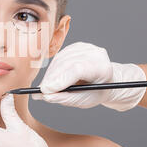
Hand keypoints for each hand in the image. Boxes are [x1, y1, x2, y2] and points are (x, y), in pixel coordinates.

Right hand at [32, 41, 146, 111]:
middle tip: (41, 91)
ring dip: (50, 75)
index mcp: (102, 67)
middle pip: (67, 63)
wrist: (105, 80)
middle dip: (51, 79)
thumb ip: (66, 99)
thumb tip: (47, 96)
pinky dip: (53, 69)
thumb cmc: (97, 91)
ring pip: (61, 59)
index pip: (77, 69)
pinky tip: (52, 78)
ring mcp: (86, 47)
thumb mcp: (85, 100)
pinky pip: (60, 57)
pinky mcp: (77, 46)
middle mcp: (95, 53)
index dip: (60, 79)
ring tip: (46, 88)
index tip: (46, 90)